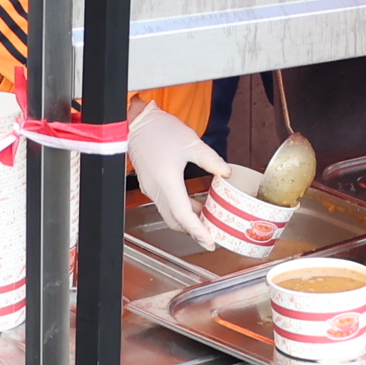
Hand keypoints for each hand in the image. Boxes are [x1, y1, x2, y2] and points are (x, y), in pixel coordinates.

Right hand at [125, 99, 228, 248]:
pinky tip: (195, 205)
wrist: (138, 122)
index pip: (182, 215)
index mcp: (167, 181)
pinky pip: (166, 204)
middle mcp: (157, 190)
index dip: (197, 231)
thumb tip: (227, 172)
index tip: (209, 241)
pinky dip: (180, 210)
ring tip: (207, 221)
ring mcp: (152, 189)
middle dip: (194, 231)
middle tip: (212, 235)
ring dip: (187, 220)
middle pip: (175, 220)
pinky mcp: (151, 185)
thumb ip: (210, 160)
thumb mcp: (191, 143)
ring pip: (170, 214)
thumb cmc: (160, 130)